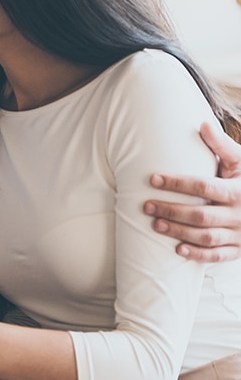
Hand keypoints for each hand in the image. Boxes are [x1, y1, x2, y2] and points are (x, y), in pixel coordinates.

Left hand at [145, 122, 240, 262]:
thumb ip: (222, 145)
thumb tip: (202, 124)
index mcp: (238, 190)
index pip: (203, 186)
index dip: (177, 183)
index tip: (152, 179)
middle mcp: (239, 213)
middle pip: (200, 214)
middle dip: (171, 210)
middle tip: (146, 205)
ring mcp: (240, 233)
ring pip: (206, 236)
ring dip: (179, 232)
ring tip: (155, 224)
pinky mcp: (240, 248)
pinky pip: (218, 255)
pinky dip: (198, 255)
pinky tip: (178, 249)